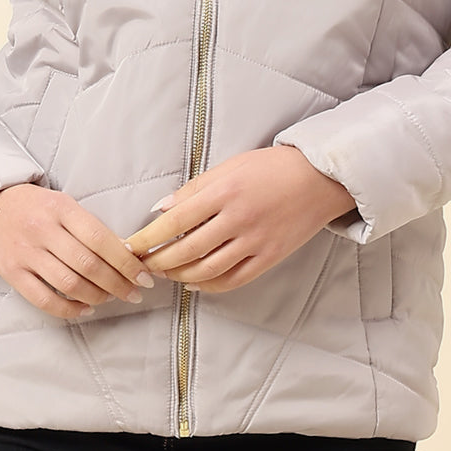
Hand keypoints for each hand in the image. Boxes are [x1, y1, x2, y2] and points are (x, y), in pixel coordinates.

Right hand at [0, 182, 154, 320]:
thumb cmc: (35, 205)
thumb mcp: (64, 204)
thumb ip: (91, 227)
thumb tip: (126, 253)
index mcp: (61, 208)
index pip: (101, 239)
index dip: (126, 262)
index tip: (144, 276)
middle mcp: (43, 230)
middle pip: (88, 265)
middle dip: (118, 284)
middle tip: (134, 293)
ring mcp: (26, 253)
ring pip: (69, 284)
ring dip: (97, 296)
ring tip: (111, 298)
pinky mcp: (12, 272)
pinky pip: (44, 299)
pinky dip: (69, 309)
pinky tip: (85, 308)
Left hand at [123, 146, 357, 294]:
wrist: (319, 178)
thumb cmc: (272, 166)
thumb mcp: (231, 165)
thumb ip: (195, 188)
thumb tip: (161, 208)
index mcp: (225, 191)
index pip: (176, 221)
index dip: (149, 237)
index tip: (130, 245)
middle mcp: (239, 218)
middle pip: (187, 250)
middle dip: (158, 261)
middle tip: (141, 264)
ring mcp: (256, 241)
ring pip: (207, 269)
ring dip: (179, 275)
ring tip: (163, 273)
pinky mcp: (270, 257)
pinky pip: (233, 280)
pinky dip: (208, 285)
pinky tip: (193, 282)